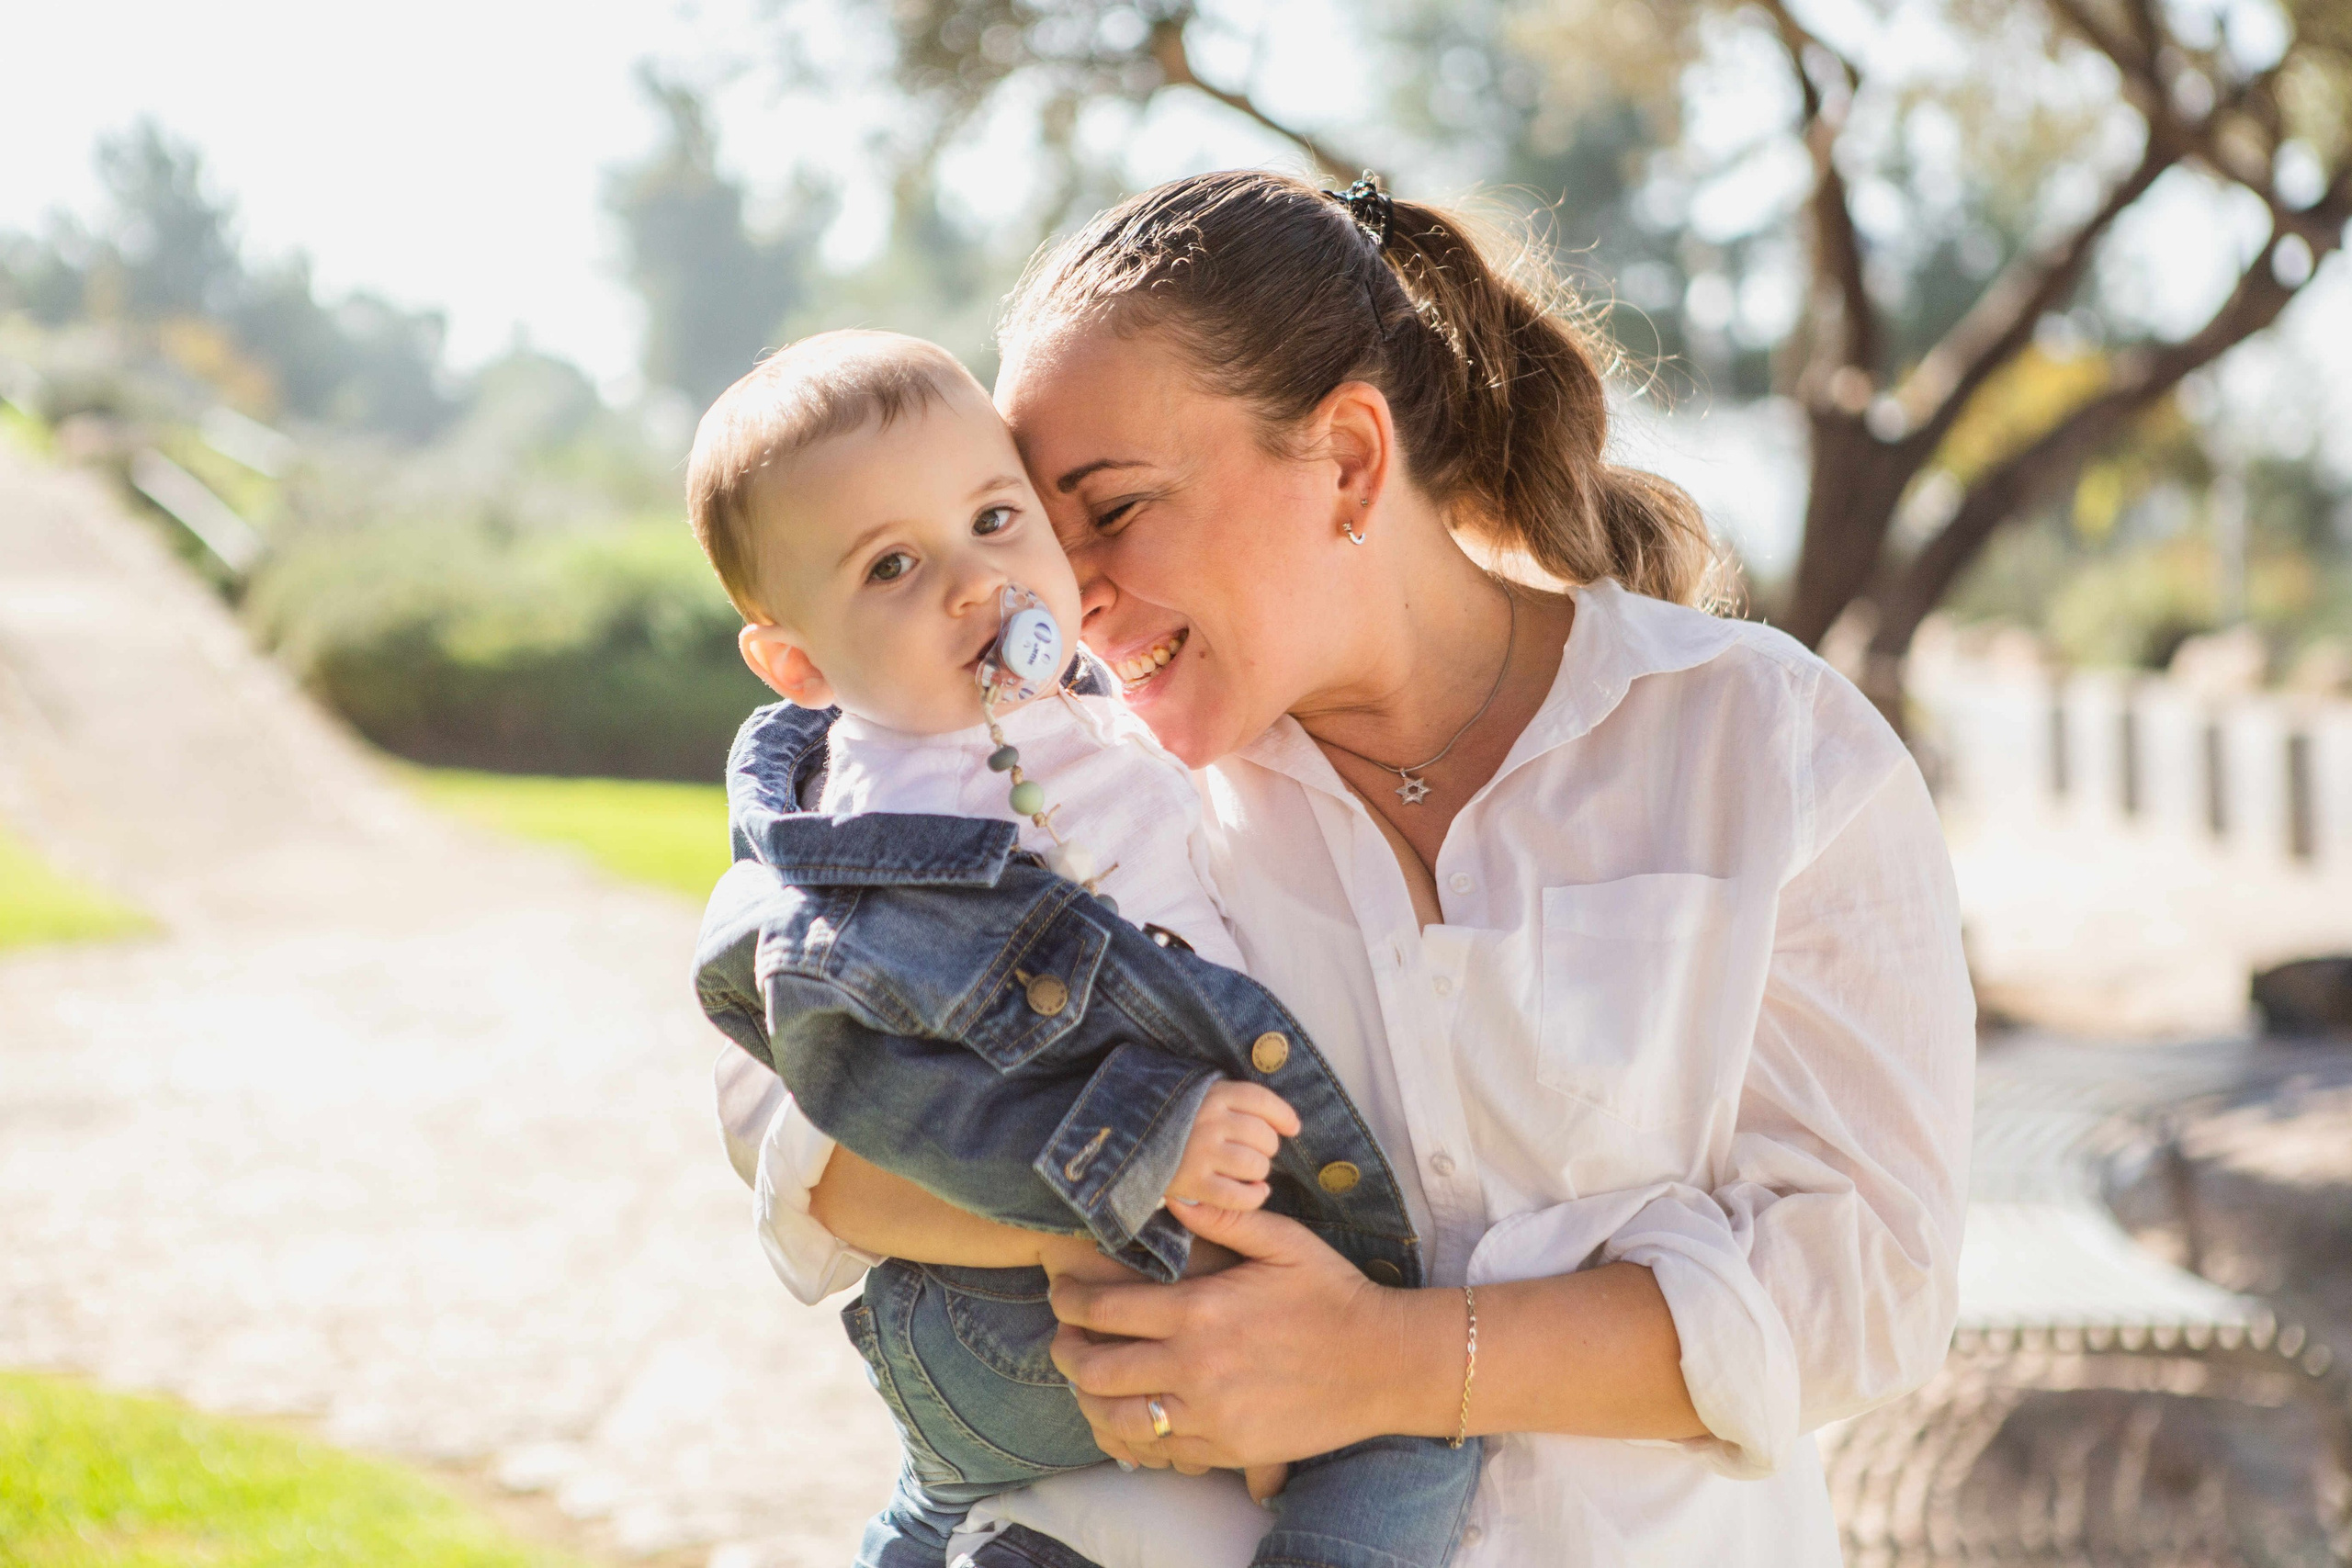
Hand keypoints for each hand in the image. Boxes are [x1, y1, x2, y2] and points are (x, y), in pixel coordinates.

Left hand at [1048, 1200, 1429, 1473]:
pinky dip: (1133, 1434)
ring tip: (1089, 1381)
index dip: (1068, 1301)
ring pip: (1116, 1417)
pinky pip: (1158, 1450)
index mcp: (1200, 1310)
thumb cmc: (1334, 1294)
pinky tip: (1134, 1414)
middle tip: (1065, 1338)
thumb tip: (1171, 1194)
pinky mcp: (1228, 1449)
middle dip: (1065, 1352)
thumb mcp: (1282, 1241)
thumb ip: (1222, 1216)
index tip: (1060, 1293)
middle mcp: (1195, 1367)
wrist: (1384, 1364)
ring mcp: (1209, 1415)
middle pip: (1094, 1369)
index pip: (1103, 1309)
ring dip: (1089, 1398)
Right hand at [1165, 1081, 1299, 1209]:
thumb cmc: (1175, 1119)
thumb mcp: (1201, 1096)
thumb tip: (1290, 1123)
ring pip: (1256, 1166)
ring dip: (1259, 1172)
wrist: (1126, 1141)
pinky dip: (1254, 1197)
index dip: (1283, 1115)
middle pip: (1263, 1136)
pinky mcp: (1192, 1183)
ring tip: (1247, 1172)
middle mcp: (1209, 1121)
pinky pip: (1238, 1196)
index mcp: (1213, 1094)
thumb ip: (1238, 1102)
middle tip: (1254, 1152)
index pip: (1261, 1100)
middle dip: (1267, 1148)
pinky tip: (1255, 1192)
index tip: (1293, 1128)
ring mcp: (1200, 1152)